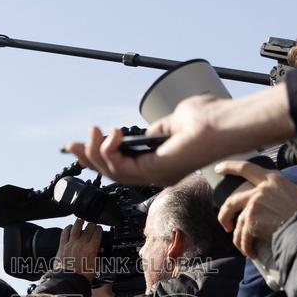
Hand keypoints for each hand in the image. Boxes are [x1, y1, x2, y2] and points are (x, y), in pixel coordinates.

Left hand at [53, 217, 101, 281]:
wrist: (68, 282)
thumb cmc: (82, 277)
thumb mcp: (94, 266)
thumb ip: (95, 254)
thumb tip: (96, 250)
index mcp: (92, 249)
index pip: (97, 233)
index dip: (99, 229)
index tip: (99, 229)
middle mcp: (81, 244)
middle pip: (88, 228)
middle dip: (92, 224)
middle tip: (92, 224)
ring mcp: (71, 244)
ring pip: (76, 227)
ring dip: (80, 222)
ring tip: (82, 219)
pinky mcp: (62, 246)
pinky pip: (65, 232)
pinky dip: (68, 228)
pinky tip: (70, 227)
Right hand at [62, 86, 295, 185]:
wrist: (224, 123)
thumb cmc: (210, 120)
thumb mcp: (174, 120)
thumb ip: (157, 130)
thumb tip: (142, 133)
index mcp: (160, 164)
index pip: (122, 167)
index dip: (99, 157)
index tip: (80, 144)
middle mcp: (156, 174)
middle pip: (111, 174)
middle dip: (89, 158)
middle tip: (72, 144)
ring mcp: (155, 175)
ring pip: (112, 173)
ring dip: (96, 153)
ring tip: (94, 131)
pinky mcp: (154, 172)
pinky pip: (121, 168)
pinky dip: (110, 151)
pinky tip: (111, 135)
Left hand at [215, 160, 296, 258]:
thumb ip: (292, 193)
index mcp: (273, 179)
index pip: (246, 168)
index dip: (229, 167)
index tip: (218, 169)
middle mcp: (260, 189)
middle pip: (231, 200)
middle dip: (224, 215)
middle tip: (225, 224)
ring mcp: (254, 203)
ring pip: (238, 224)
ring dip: (240, 239)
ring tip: (246, 249)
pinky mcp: (252, 219)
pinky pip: (243, 236)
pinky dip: (246, 247)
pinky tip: (252, 253)